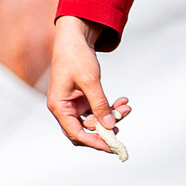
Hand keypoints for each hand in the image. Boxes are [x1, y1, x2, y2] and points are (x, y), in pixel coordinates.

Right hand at [46, 14, 130, 149]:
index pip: (76, 133)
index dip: (94, 142)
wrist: (75, 38)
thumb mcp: (90, 81)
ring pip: (94, 120)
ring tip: (126, 107)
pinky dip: (110, 107)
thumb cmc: (76, 56)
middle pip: (85, 130)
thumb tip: (110, 126)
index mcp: (59, 106)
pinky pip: (97, 110)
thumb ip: (100, 104)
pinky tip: (122, 101)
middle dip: (105, 130)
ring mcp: (73, 104)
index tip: (112, 147)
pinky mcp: (82, 99)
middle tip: (122, 127)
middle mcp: (64, 108)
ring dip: (111, 116)